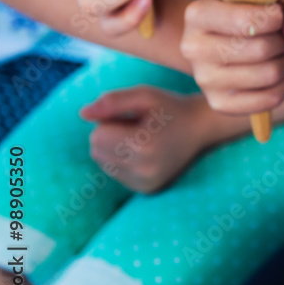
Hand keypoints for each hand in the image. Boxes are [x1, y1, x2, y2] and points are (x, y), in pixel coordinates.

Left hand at [80, 87, 216, 192]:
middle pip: (97, 150)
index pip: (97, 135)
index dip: (111, 120)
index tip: (134, 117)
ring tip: (142, 139)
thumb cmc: (170, 108)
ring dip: (115, 148)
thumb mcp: (144, 95)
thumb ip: (112, 101)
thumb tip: (83, 113)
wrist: (200, 128)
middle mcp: (144, 169)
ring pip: (104, 163)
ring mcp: (146, 182)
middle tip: (138, 128)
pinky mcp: (147, 189)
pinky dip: (123, 161)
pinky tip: (144, 153)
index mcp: (144, 146)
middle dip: (110, 135)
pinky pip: (115, 173)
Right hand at [181, 0, 283, 113]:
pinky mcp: (219, 103)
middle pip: (261, 49)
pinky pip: (270, 99)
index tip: (277, 16)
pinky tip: (280, 73)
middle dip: (281, 42)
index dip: (275, 18)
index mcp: (198, 14)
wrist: (219, 40)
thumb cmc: (248, 12)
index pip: (247, 21)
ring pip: (269, 74)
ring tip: (279, 53)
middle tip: (280, 38)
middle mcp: (193, 48)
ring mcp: (204, 79)